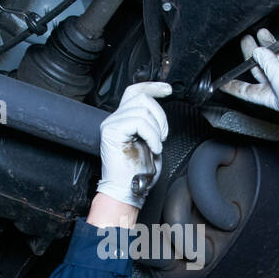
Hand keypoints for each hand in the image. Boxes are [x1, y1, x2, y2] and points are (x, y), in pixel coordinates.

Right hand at [95, 81, 172, 208]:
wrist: (127, 191)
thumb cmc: (138, 174)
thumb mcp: (151, 142)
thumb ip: (151, 124)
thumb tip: (159, 113)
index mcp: (122, 120)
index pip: (134, 92)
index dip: (152, 86)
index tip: (167, 89)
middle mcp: (114, 119)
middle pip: (141, 98)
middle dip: (160, 115)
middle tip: (163, 135)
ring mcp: (111, 124)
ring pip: (142, 110)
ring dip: (157, 130)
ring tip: (156, 146)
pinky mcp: (112, 131)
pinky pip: (139, 122)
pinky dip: (152, 135)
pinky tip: (153, 148)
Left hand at [218, 27, 278, 116]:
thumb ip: (266, 64)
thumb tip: (259, 52)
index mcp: (271, 96)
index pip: (247, 91)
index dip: (234, 86)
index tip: (221, 82)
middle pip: (260, 69)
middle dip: (252, 55)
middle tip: (245, 42)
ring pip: (275, 56)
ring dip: (268, 45)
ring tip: (261, 34)